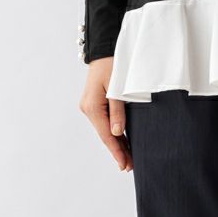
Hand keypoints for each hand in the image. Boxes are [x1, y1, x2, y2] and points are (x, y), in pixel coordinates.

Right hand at [79, 57, 131, 171]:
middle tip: (129, 167)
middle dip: (118, 151)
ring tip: (127, 159)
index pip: (107, 135)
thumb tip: (117, 133)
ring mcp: (90, 107)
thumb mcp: (117, 88)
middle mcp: (88, 109)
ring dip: (116, 143)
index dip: (117, 151)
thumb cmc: (113, 64)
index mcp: (92, 106)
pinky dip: (114, 133)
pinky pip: (104, 122)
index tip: (125, 164)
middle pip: (105, 135)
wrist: (104, 49)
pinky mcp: (94, 104)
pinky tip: (121, 141)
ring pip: (105, 130)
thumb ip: (117, 111)